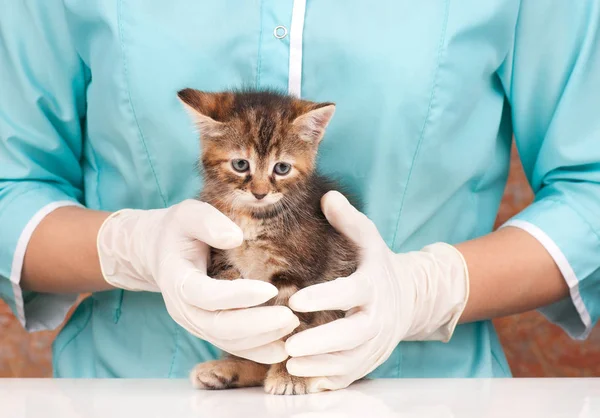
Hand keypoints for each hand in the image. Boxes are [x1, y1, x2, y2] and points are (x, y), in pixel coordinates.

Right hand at [96, 199, 298, 363]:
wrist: (160, 251)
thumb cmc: (179, 230)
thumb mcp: (188, 214)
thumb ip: (207, 222)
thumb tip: (235, 237)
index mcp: (177, 280)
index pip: (206, 295)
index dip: (237, 296)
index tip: (269, 289)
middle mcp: (183, 309)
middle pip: (219, 327)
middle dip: (256, 326)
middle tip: (290, 318)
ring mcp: (195, 323)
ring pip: (228, 341)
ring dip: (261, 341)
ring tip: (293, 327)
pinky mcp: (208, 329)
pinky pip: (232, 345)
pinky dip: (257, 350)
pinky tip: (282, 348)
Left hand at [284, 191, 468, 389]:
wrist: (411, 298)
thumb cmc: (379, 266)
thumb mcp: (369, 239)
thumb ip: (348, 220)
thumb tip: (327, 195)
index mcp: (373, 285)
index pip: (350, 292)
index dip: (325, 297)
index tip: (296, 299)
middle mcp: (378, 317)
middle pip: (353, 335)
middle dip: (322, 343)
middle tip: (290, 346)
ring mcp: (376, 342)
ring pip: (351, 360)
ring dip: (320, 364)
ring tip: (289, 362)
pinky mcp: (371, 359)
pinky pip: (351, 375)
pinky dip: (328, 379)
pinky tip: (303, 375)